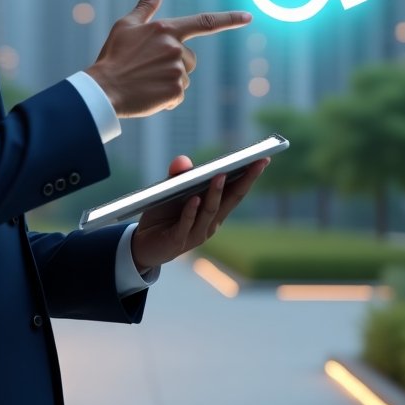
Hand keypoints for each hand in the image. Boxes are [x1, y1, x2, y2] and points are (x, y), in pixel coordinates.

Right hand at [86, 0, 250, 117]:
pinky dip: (166, 98)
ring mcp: (177, 70)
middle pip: (190, 59)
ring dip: (169, 82)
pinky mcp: (175, 91)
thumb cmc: (113, 56)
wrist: (103, 88)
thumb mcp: (127, 25)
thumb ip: (147, 5)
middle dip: (175, 65)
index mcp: (166, 29)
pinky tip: (148, 94)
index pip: (205, 22)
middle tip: (148, 70)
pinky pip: (178, 96)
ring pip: (184, 78)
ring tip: (145, 82)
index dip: (229, 19)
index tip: (248, 16)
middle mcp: (175, 47)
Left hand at [130, 154, 269, 271]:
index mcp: (214, 211)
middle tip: (256, 162)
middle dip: (245, 180)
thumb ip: (178, 176)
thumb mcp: (170, 193)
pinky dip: (191, 211)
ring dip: (216, 193)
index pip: (236, 192)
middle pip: (231, 200)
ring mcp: (196, 233)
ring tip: (220, 175)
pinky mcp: (177, 241)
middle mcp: (210, 223)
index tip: (263, 158)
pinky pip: (187, 224)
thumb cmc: (162, 217)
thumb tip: (184, 160)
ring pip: (210, 211)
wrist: (141, 247)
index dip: (250, 176)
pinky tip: (194, 199)